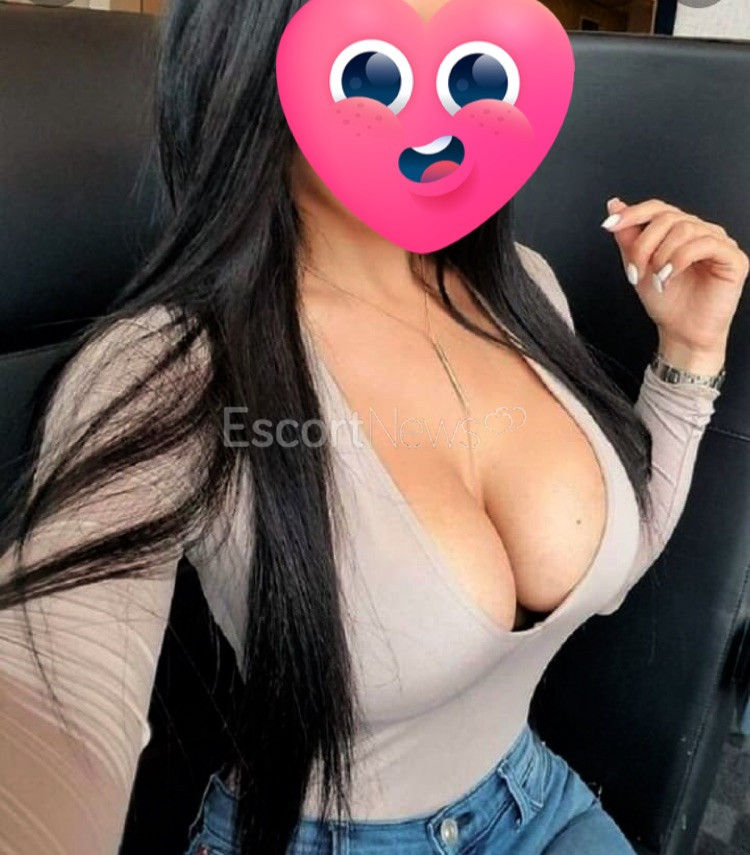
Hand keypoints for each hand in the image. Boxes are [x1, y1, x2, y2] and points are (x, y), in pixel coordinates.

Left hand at [601, 197, 747, 370]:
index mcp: (678, 231)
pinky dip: (679, 260)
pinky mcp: (732, 257)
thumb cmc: (666, 303)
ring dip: (661, 256)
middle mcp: (699, 232)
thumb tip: (615, 204)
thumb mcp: (637, 266)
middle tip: (635, 272)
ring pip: (685, 229)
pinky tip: (669, 277)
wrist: (681, 333)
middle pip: (667, 218)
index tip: (609, 224)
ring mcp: (718, 242)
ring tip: (656, 279)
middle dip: (643, 246)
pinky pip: (705, 244)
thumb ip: (628, 237)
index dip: (632, 213)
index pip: (657, 208)